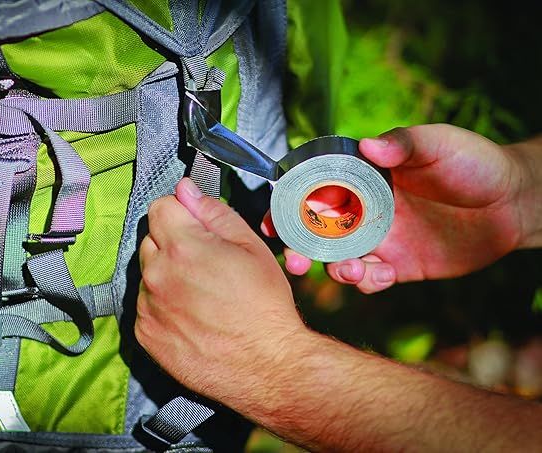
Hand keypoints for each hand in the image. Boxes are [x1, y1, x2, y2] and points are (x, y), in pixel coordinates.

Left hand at [136, 178, 306, 405]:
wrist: (267, 366)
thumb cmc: (264, 305)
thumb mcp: (251, 247)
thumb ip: (213, 213)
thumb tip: (186, 189)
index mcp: (183, 246)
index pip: (160, 207)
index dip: (181, 213)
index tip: (196, 228)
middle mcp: (157, 274)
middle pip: (152, 240)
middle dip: (173, 245)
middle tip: (205, 265)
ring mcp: (148, 306)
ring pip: (148, 274)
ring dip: (166, 276)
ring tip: (200, 295)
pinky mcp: (145, 334)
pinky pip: (146, 305)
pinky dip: (162, 306)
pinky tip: (191, 317)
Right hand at [264, 124, 527, 292]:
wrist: (515, 202)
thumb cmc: (475, 161)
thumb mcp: (439, 143)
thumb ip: (403, 144)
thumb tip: (368, 144)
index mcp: (364, 178)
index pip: (315, 189)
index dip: (290, 204)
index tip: (274, 219)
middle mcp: (365, 209)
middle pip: (318, 230)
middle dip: (300, 247)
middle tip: (296, 261)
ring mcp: (381, 239)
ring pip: (339, 258)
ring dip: (333, 268)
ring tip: (346, 270)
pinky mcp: (400, 266)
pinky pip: (372, 279)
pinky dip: (366, 282)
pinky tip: (375, 277)